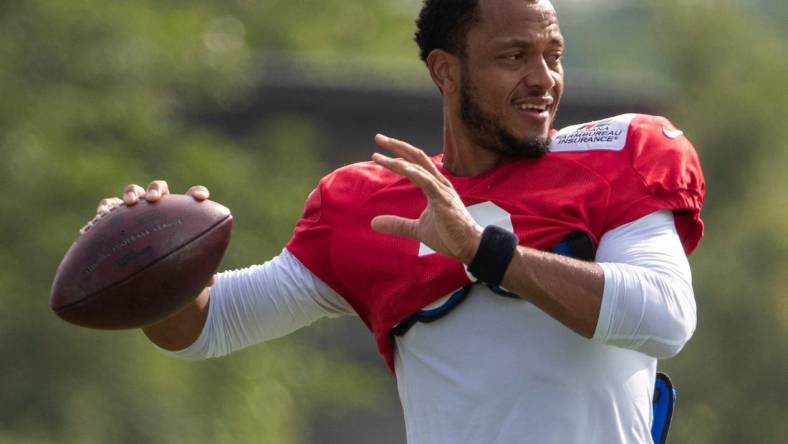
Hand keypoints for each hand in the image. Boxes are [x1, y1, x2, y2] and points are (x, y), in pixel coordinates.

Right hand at [82, 180, 214, 286]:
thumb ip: (196, 271)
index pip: (191, 197)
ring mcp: (136, 210)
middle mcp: (158, 207)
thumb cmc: (170, 265)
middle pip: (159, 188)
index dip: (197, 194)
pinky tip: (101, 217)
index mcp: (179, 214)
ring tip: (131, 203)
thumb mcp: (183, 268)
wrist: (144, 269)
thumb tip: (211, 281)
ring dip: (133, 193)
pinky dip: (106, 208)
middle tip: (155, 199)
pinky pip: (108, 207)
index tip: (201, 198)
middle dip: (156, 190)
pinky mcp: (115, 218)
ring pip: (134, 191)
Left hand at [370, 134, 482, 263]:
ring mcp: (442, 190)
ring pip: (420, 166)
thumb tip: (374, 222)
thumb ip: (397, 224)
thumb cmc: (449, 235)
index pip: (415, 164)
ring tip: (380, 156)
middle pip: (417, 157)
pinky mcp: (444, 200)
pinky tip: (401, 166)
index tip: (379, 151)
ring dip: (399, 158)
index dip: (398, 154)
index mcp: (434, 186)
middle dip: (397, 146)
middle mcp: (439, 183)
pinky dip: (414, 172)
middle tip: (379, 138)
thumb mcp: (417, 229)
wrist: (469, 247)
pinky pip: (428, 182)